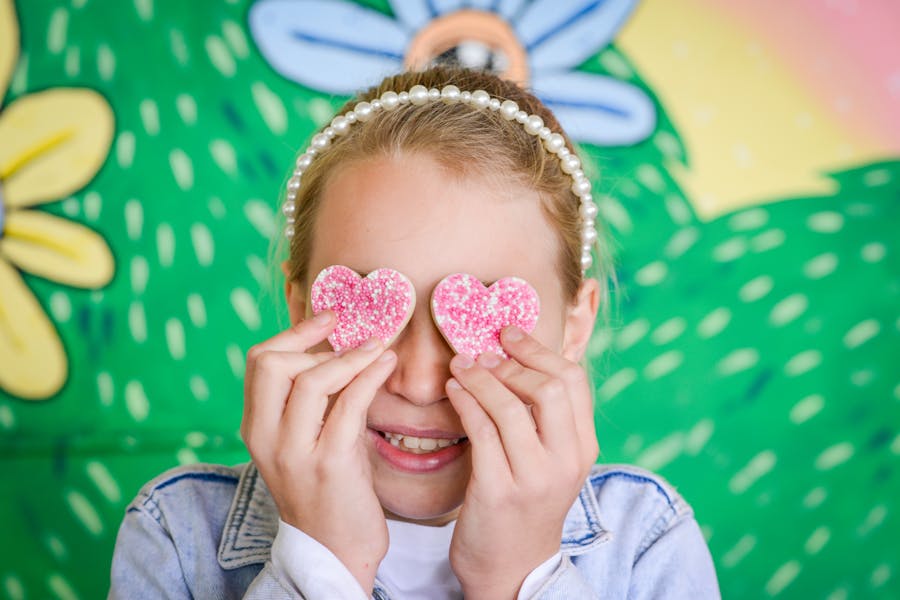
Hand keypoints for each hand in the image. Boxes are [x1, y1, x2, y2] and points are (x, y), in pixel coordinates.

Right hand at [241, 311, 396, 593]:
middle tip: (355, 340)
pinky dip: (371, 375)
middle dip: (317, 342)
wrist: (336, 550)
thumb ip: (311, 399)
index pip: (259, 360)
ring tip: (381, 348)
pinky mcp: (330, 463)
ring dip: (353, 356)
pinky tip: (387, 365)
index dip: (295, 331)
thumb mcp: (305, 439)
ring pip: (312, 378)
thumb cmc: (328, 488)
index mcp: (256, 428)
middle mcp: (266, 438)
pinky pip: (349, 403)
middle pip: (274, 362)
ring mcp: (295, 452)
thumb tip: (337, 346)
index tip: (330, 316)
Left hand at [445, 326, 598, 598]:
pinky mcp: (498, 491)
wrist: (513, 569)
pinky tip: (453, 391)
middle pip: (548, 387)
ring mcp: (533, 478)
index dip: (538, 349)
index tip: (509, 334)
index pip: (573, 380)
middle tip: (482, 353)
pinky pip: (481, 431)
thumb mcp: (552, 461)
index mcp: (583, 448)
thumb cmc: (526, 505)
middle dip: (510, 361)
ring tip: (460, 366)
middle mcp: (565, 461)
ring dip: (479, 377)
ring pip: (509, 406)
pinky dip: (465, 402)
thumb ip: (547, 418)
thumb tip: (518, 358)